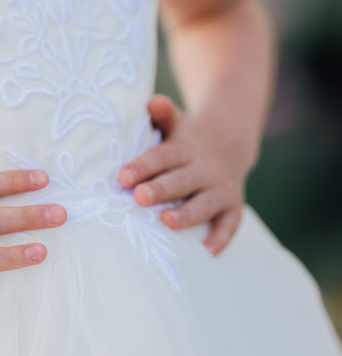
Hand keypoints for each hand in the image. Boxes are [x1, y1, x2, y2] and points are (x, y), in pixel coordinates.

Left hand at [118, 95, 247, 254]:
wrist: (229, 142)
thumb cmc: (186, 137)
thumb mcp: (176, 121)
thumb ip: (163, 113)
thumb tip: (151, 102)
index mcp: (184, 148)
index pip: (161, 157)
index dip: (142, 166)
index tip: (123, 178)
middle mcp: (204, 169)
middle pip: (180, 181)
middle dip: (160, 190)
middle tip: (139, 197)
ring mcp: (220, 189)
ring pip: (203, 204)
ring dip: (186, 214)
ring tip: (166, 222)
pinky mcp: (232, 207)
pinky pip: (229, 224)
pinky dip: (221, 238)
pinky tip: (206, 253)